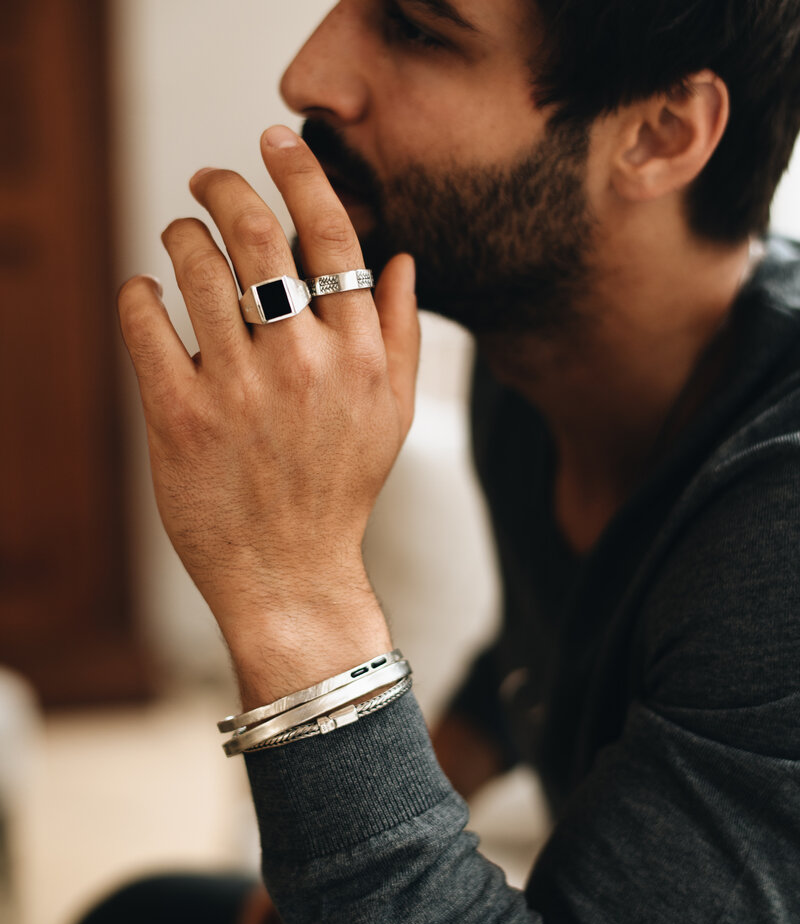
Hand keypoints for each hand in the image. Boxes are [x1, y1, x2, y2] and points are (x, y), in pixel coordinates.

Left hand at [118, 126, 418, 698]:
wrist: (289, 572)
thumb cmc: (340, 489)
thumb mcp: (392, 414)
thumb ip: (402, 332)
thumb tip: (401, 257)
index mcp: (359, 356)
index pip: (331, 235)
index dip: (301, 172)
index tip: (275, 141)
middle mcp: (302, 364)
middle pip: (256, 233)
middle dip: (224, 183)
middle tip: (208, 177)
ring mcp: (238, 389)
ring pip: (196, 266)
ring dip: (179, 234)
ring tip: (178, 237)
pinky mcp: (180, 417)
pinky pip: (146, 322)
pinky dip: (138, 293)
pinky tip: (146, 293)